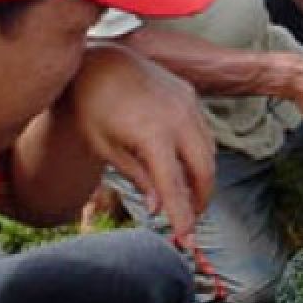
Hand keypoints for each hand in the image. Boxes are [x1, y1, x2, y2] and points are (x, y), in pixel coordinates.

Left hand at [68, 43, 213, 245]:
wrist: (99, 61)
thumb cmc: (93, 107)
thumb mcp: (106, 147)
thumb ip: (137, 177)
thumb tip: (158, 207)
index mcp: (152, 136)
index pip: (175, 186)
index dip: (182, 217)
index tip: (187, 241)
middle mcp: (178, 119)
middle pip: (204, 170)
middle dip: (201, 199)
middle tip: (189, 219)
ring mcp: (188, 105)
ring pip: (209, 151)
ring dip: (202, 176)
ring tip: (187, 195)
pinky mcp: (190, 95)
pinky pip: (203, 131)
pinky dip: (200, 152)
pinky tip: (185, 163)